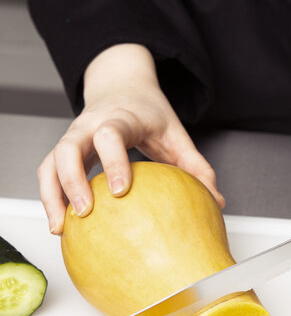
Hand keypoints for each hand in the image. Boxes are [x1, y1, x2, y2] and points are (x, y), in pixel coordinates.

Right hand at [37, 44, 223, 233]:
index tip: (120, 191)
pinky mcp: (65, 151)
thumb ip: (197, 166)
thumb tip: (216, 201)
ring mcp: (73, 137)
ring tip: (61, 229)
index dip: (113, 162)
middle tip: (86, 213)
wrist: (122, 87)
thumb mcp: (176, 134)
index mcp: (121, 118)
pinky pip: (48, 173)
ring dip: (52, 196)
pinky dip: (51, 198)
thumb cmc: (149, 113)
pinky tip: (60, 225)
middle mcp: (90, 125)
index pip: (110, 135)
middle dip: (73, 181)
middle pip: (68, 148)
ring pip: (49, 163)